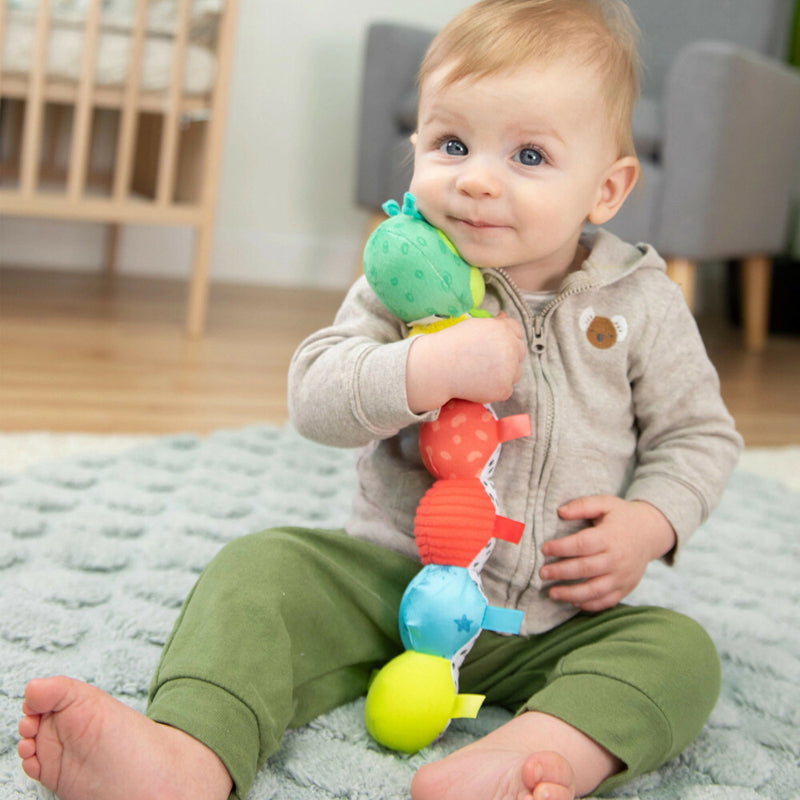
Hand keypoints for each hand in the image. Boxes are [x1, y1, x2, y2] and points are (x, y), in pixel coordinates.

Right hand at [406, 312, 525, 412]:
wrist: (437, 368)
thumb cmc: (451, 344)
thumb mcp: (473, 326)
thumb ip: (494, 322)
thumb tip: (505, 316)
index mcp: (503, 329)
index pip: (518, 332)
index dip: (506, 338)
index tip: (493, 345)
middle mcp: (510, 348)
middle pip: (520, 352)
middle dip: (508, 355)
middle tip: (486, 360)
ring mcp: (509, 370)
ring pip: (516, 372)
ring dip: (504, 373)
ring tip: (480, 372)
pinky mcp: (504, 389)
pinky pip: (506, 389)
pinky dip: (495, 388)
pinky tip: (479, 383)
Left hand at [539, 496, 675, 611]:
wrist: (650, 533)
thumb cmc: (621, 516)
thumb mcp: (605, 503)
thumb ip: (582, 505)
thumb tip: (560, 511)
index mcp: (611, 536)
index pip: (582, 544)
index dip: (561, 548)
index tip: (544, 549)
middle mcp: (618, 558)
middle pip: (586, 569)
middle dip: (561, 572)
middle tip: (542, 573)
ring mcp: (623, 576)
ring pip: (595, 590)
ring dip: (571, 594)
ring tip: (552, 593)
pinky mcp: (625, 588)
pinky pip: (607, 601)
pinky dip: (590, 605)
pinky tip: (573, 602)